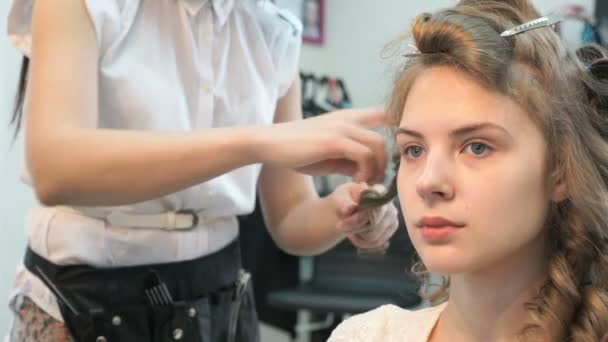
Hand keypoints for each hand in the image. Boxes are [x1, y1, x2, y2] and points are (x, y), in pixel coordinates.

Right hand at [260, 108, 387, 183]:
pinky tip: (355, 180)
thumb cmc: (297, 150)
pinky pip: (364, 154)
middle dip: (386, 163)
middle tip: (375, 181)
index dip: (395, 130)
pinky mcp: (334, 140)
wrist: (269, 144)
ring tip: (364, 182)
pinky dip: (365, 171)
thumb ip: (349, 159)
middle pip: (385, 137)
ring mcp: (342, 128)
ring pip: (378, 145)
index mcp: (348, 118)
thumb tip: (367, 172)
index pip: (383, 113)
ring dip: (377, 168)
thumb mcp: (329, 155)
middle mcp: (348, 119)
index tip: (390, 156)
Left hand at [331, 182, 398, 249]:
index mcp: (378, 190)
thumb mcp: (340, 198)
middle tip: (340, 225)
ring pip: (374, 235)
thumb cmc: (345, 200)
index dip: (359, 215)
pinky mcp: (390, 230)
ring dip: (357, 235)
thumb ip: (345, 203)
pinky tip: (353, 235)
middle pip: (373, 223)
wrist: (349, 209)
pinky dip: (361, 242)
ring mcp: (392, 218)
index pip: (374, 206)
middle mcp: (389, 204)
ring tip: (346, 229)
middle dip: (354, 226)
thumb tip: (351, 207)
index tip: (343, 214)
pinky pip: (376, 242)